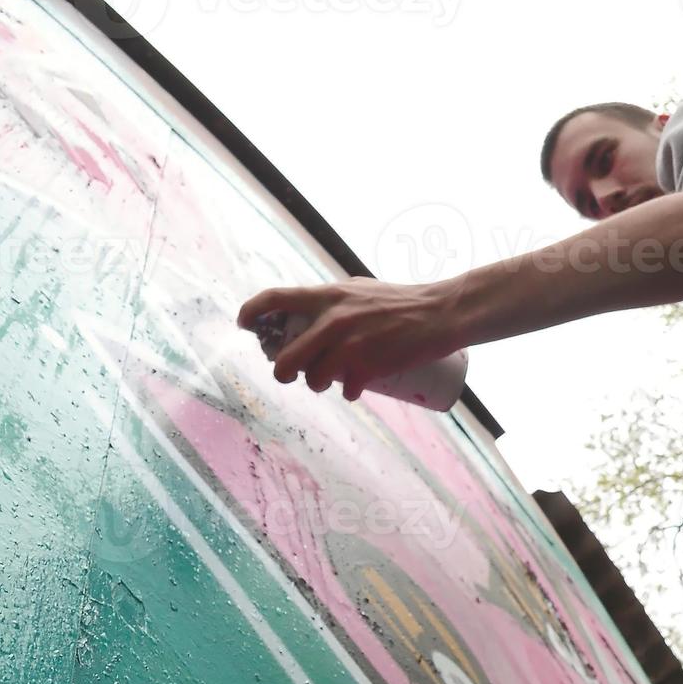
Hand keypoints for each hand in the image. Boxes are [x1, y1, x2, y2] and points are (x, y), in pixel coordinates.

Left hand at [235, 277, 471, 400]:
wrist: (439, 314)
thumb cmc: (400, 300)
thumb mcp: (359, 290)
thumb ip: (333, 302)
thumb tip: (308, 315)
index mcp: (328, 296)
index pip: (276, 298)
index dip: (252, 310)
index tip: (243, 322)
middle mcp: (333, 320)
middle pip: (287, 356)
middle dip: (282, 370)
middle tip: (287, 373)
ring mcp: (349, 346)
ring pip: (313, 379)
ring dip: (316, 384)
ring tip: (327, 379)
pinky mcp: (367, 368)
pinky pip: (345, 390)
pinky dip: (349, 392)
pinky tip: (354, 389)